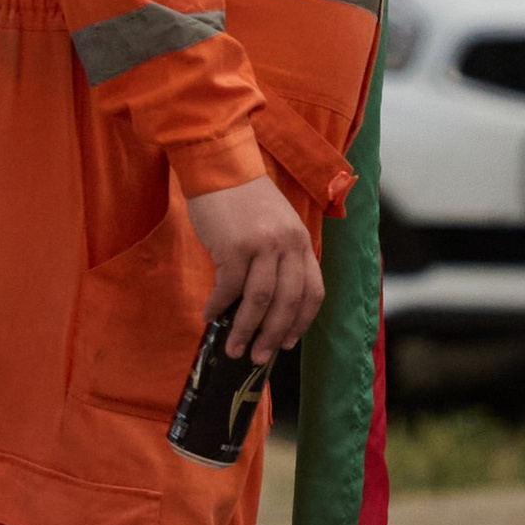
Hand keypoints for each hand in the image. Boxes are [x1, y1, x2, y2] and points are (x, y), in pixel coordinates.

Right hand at [186, 175, 324, 363]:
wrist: (222, 168)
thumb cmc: (245, 202)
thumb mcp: (275, 227)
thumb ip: (277, 259)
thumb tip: (264, 309)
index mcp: (302, 241)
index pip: (313, 291)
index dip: (301, 321)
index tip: (288, 342)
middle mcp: (288, 244)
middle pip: (288, 301)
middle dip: (273, 334)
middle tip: (257, 357)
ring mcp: (263, 244)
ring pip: (259, 300)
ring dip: (246, 329)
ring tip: (233, 347)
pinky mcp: (235, 245)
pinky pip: (229, 287)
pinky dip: (219, 306)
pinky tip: (210, 316)